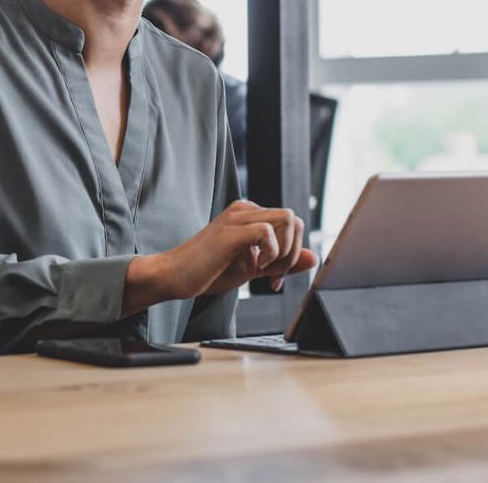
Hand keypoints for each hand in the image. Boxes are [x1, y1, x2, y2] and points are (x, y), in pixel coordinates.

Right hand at [126, 200, 318, 310]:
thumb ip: (283, 261)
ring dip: (285, 253)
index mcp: (250, 214)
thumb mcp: (253, 267)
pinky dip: (271, 254)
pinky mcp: (230, 231)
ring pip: (288, 220)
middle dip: (292, 253)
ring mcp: (237, 217)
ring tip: (264, 271)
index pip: (291, 224)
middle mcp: (245, 209)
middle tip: (272, 276)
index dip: (291, 254)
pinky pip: (268, 232)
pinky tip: (255, 267)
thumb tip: (313, 258)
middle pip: (294, 219)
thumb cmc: (208, 271)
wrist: (174, 276)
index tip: (273, 278)